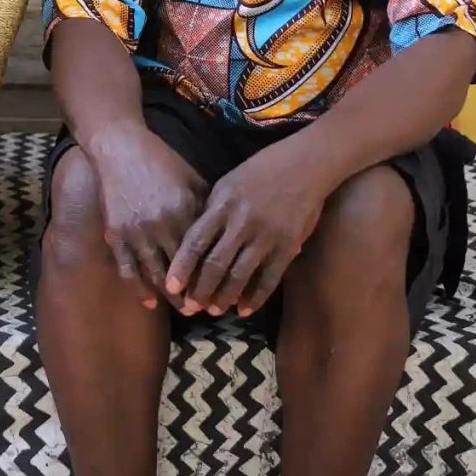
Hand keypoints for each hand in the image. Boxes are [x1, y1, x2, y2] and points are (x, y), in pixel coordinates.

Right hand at [88, 122, 209, 308]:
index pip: (202, 255)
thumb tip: (229, 232)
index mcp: (183, 211)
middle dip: (194, 295)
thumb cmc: (163, 162)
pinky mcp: (116, 234)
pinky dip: (138, 288)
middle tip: (206, 310)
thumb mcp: (193, 179)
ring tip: (183, 310)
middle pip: (180, 271)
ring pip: (154, 275)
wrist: (121, 149)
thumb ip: (209, 207)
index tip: (224, 292)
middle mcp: (160, 226)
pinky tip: (149, 302)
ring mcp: (136, 232)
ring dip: (169, 297)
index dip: (212, 277)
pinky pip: (127, 268)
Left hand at [163, 141, 330, 318]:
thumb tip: (195, 241)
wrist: (305, 165)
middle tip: (189, 308)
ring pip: (240, 274)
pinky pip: (269, 278)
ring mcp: (266, 236)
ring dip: (225, 297)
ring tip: (214, 310)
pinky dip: (256, 297)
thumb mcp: (228, 183)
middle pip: (216, 263)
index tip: (170, 287)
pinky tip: (244, 309)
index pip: (196, 241)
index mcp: (222, 204)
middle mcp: (242, 222)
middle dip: (200, 289)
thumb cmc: (261, 171)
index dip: (182, 267)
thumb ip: (212, 211)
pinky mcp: (288, 246)